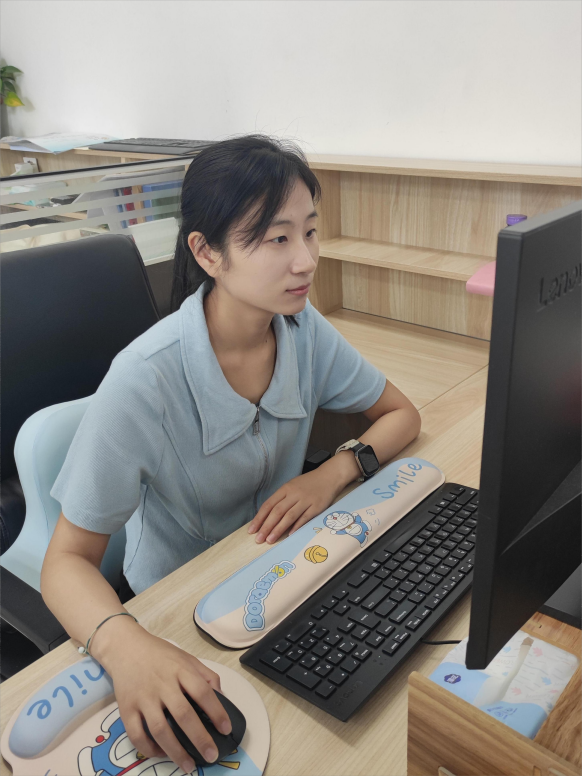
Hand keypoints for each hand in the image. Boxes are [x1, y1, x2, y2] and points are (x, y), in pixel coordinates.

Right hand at [101, 628, 231, 773]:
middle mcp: (162, 685)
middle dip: (199, 738)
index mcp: (180, 670)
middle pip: (183, 715)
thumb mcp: (186, 657)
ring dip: (176, 751)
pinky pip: (136, 735)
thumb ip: (205, 675)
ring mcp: (143, 698)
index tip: (226, 729)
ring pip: (160, 730)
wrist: (125, 648)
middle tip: (211, 755)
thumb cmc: (160, 654)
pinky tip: (161, 754)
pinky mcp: (126, 709)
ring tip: (189, 766)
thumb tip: (221, 696)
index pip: (202, 692)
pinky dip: (149, 748)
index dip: (216, 711)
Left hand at [248, 464, 346, 543]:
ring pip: (289, 516)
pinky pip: (304, 518)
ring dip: (278, 529)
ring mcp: (305, 500)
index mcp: (285, 489)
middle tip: (258, 539)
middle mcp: (294, 494)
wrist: (329, 476)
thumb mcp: (292, 486)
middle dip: (266, 526)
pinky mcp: (316, 507)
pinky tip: (289, 536)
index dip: (259, 518)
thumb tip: (268, 517)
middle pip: (277, 511)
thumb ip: (281, 500)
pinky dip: (296, 527)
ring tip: (270, 540)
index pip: (269, 504)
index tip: (252, 530)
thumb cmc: (308, 483)